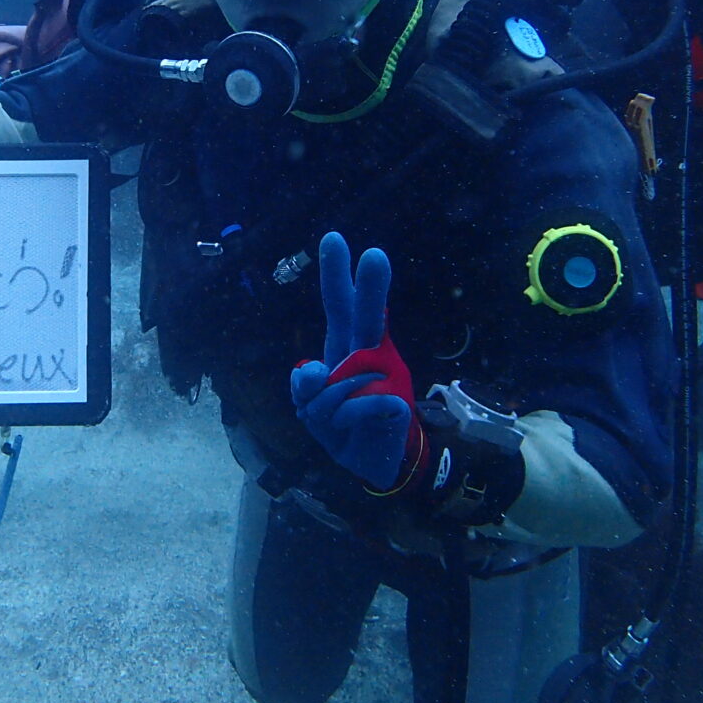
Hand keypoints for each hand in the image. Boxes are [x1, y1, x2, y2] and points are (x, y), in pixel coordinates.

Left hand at [289, 231, 419, 490]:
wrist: (375, 462)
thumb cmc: (341, 425)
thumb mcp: (308, 408)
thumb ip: (304, 387)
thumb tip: (313, 370)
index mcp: (346, 348)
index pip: (340, 306)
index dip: (336, 275)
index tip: (334, 239)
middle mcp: (369, 355)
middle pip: (365, 317)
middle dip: (370, 286)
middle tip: (375, 255)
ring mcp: (387, 376)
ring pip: (342, 380)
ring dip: (328, 410)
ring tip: (339, 422)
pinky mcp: (398, 403)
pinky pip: (359, 408)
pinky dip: (349, 423)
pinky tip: (360, 428)